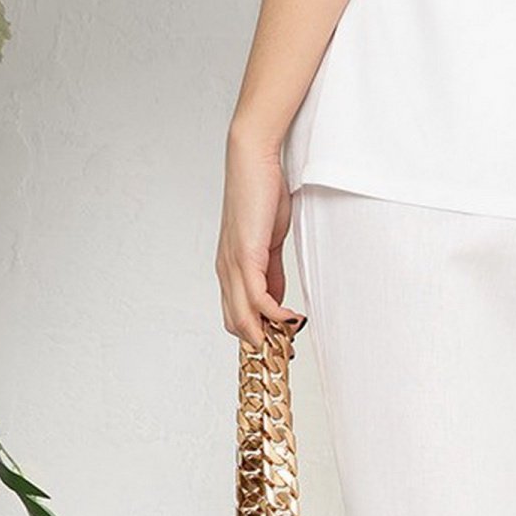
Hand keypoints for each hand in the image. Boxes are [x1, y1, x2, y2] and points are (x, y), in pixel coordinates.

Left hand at [217, 128, 305, 347]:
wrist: (253, 161)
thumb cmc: (262, 194)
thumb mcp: (270, 241)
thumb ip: (272, 271)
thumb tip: (277, 298)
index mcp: (230, 267)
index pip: (235, 314)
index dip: (255, 334)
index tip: (278, 348)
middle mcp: (225, 269)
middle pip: (235, 322)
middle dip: (259, 343)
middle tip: (285, 354)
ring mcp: (232, 263)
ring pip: (242, 315)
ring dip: (266, 334)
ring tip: (289, 344)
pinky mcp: (244, 254)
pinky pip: (255, 296)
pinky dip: (272, 313)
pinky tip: (290, 319)